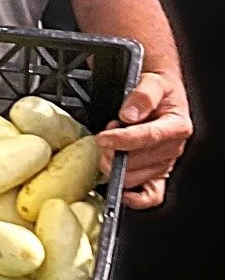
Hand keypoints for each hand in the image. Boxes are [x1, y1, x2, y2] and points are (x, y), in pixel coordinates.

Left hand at [98, 69, 191, 208]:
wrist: (159, 93)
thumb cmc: (156, 89)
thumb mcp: (151, 81)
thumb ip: (142, 95)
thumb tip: (130, 114)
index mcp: (176, 125)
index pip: (149, 137)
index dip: (123, 140)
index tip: (104, 137)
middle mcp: (173, 147)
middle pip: (139, 162)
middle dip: (115, 153)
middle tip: (103, 138)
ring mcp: (164, 163)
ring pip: (137, 179)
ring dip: (116, 167)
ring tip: (110, 147)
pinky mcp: (155, 174)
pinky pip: (151, 196)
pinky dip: (135, 198)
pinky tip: (120, 188)